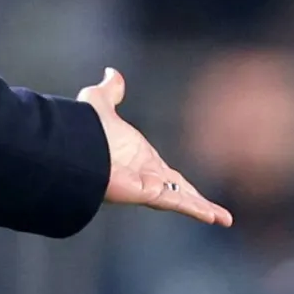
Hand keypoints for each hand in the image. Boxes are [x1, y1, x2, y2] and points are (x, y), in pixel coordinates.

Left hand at [78, 67, 231, 226]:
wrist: (70, 148)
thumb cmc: (82, 128)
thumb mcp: (100, 102)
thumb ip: (111, 91)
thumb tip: (112, 73)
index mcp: (137, 157)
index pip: (164, 171)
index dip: (177, 180)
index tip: (188, 187)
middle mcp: (143, 174)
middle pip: (177, 189)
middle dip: (195, 199)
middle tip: (214, 213)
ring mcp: (146, 185)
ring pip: (182, 198)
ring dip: (202, 208)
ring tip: (222, 219)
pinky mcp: (147, 193)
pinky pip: (178, 201)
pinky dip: (197, 208)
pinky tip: (216, 217)